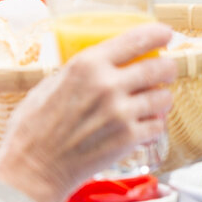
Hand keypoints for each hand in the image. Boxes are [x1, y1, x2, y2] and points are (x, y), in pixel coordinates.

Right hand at [0, 25, 176, 201]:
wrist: (33, 167)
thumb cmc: (33, 127)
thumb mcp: (50, 84)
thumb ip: (79, 74)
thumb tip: (98, 66)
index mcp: (87, 65)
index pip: (135, 40)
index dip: (157, 34)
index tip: (166, 34)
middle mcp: (108, 85)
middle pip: (158, 68)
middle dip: (168, 68)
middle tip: (167, 70)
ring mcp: (121, 113)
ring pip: (163, 98)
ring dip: (162, 98)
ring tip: (154, 102)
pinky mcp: (128, 139)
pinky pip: (157, 126)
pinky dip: (154, 125)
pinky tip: (143, 125)